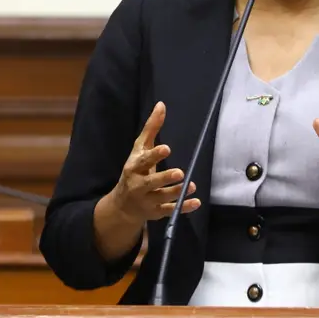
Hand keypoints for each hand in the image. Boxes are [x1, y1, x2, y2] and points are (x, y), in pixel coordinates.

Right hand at [109, 102, 200, 223]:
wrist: (122, 204)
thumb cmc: (135, 170)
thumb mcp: (140, 149)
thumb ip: (151, 128)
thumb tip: (161, 105)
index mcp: (134, 167)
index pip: (143, 161)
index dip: (154, 156)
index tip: (167, 149)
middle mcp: (138, 185)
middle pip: (151, 182)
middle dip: (165, 178)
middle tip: (180, 172)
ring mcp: (147, 200)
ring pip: (162, 197)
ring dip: (177, 192)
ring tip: (191, 185)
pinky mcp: (156, 212)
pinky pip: (170, 210)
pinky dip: (183, 207)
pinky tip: (196, 201)